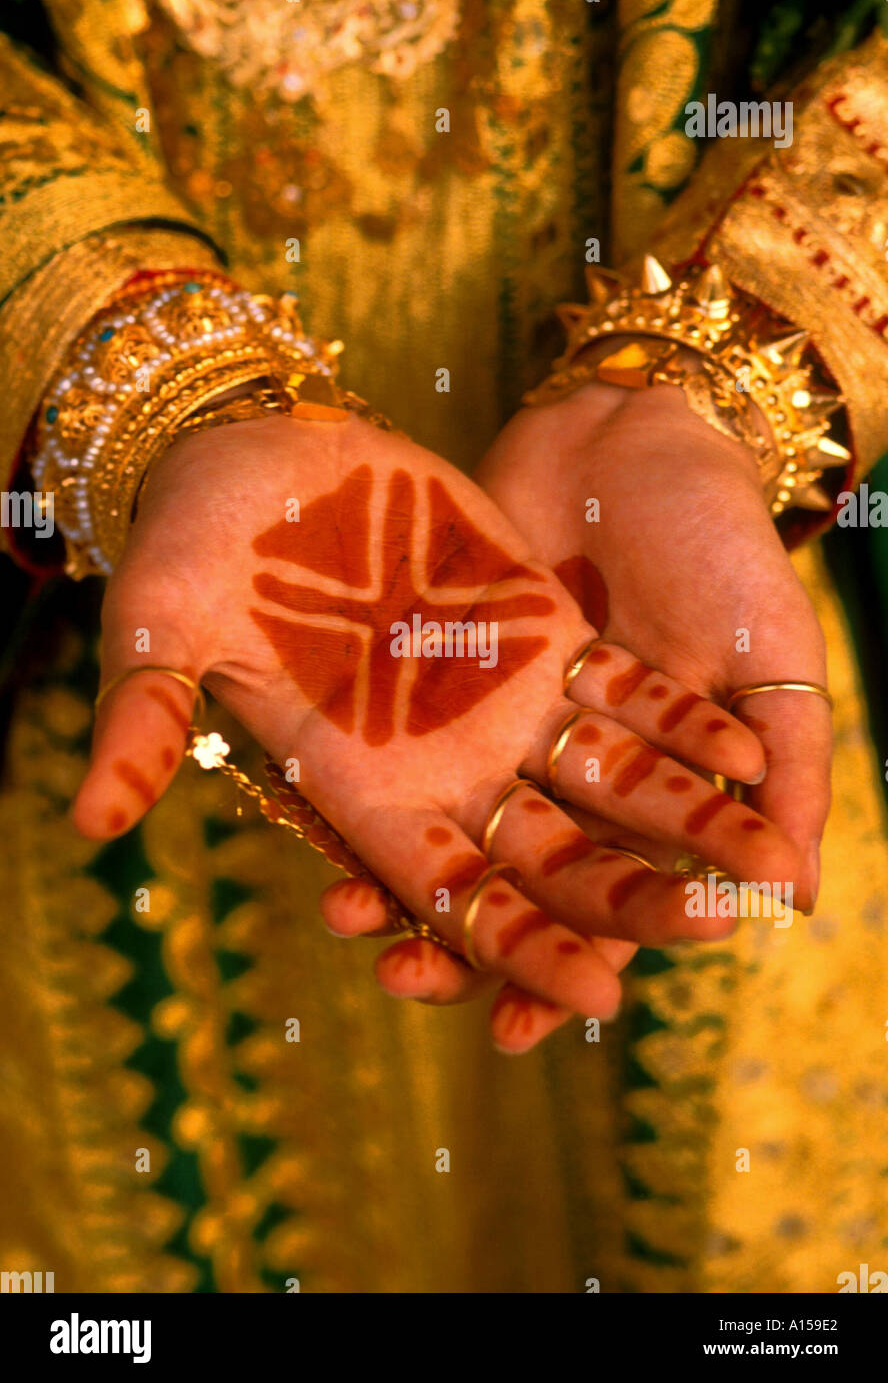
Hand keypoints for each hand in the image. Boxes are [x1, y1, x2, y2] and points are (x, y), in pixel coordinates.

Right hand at [71, 411, 784, 1048]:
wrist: (256, 456)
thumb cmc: (194, 543)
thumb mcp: (160, 623)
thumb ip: (143, 720)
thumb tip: (87, 824)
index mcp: (360, 783)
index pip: (450, 893)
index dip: (519, 948)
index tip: (595, 997)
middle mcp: (443, 759)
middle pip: (551, 857)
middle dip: (629, 899)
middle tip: (712, 935)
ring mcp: (499, 697)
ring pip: (605, 783)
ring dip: (681, 822)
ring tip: (763, 861)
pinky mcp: (538, 627)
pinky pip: (621, 693)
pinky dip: (677, 723)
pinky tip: (745, 752)